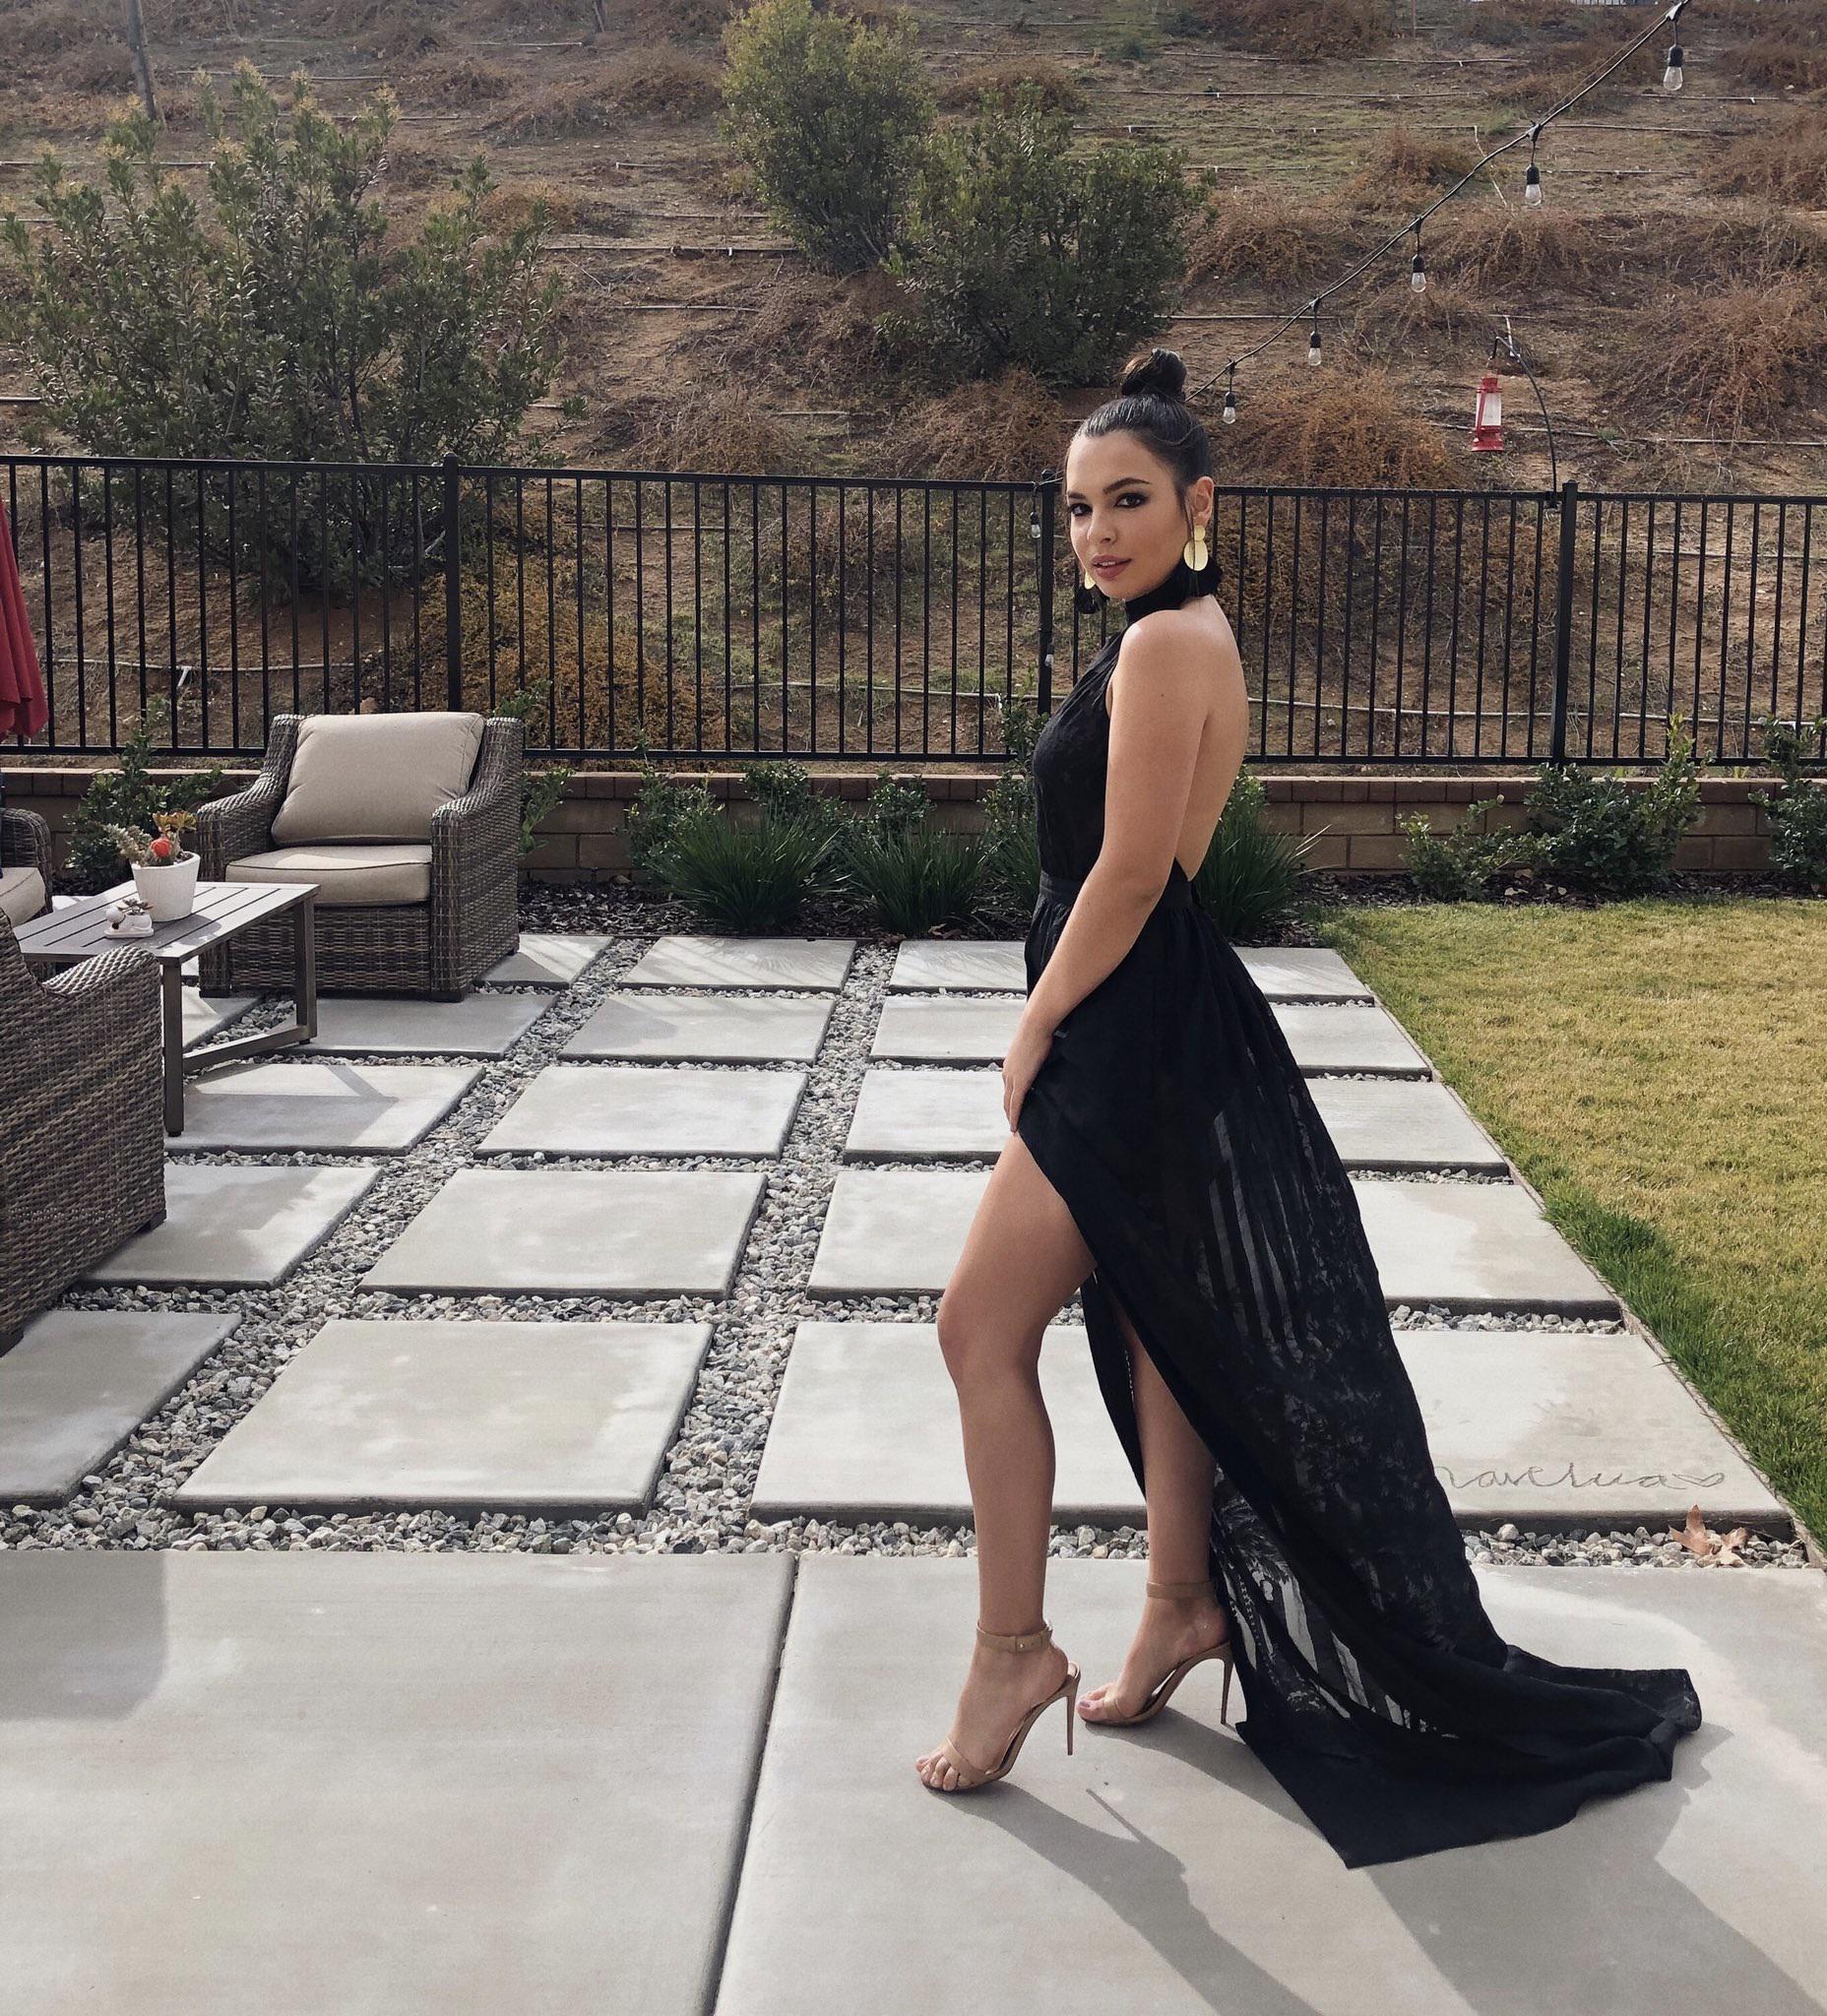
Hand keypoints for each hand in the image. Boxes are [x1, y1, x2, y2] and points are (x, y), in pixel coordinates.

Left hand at [1001, 1014, 1055, 1131]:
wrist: (1036, 1025)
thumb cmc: (1038, 1030)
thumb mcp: (1034, 1046)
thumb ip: (1035, 1056)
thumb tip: (1044, 1057)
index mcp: (1010, 1064)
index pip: (1008, 1087)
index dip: (1010, 1099)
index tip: (1012, 1109)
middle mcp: (1007, 1072)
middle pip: (1006, 1097)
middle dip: (1008, 1111)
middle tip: (1012, 1123)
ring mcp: (1012, 1077)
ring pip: (1009, 1103)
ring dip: (1011, 1116)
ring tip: (1014, 1128)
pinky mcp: (1020, 1081)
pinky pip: (1016, 1103)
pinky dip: (1015, 1116)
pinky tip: (1015, 1126)